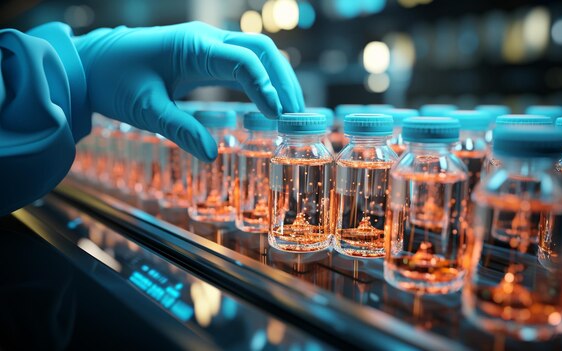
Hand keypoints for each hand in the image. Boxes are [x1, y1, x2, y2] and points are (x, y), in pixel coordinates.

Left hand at [73, 21, 304, 160]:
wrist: (94, 64)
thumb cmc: (115, 81)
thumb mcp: (144, 109)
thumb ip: (179, 129)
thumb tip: (213, 155)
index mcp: (193, 47)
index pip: (243, 60)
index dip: (265, 86)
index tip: (278, 116)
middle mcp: (206, 40)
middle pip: (261, 49)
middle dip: (283, 80)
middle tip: (297, 115)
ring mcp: (208, 45)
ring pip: (258, 52)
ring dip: (278, 78)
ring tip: (292, 111)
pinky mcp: (207, 56)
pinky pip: (245, 61)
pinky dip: (264, 79)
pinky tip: (271, 102)